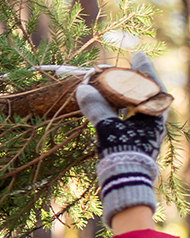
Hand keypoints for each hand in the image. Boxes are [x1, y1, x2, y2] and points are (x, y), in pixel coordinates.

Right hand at [75, 52, 164, 227]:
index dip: (143, 69)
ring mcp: (145, 132)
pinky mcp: (135, 142)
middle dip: (132, 81)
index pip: (151, 84)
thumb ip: (97, 107)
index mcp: (154, 114)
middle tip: (122, 69)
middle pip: (145, 94)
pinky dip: (120, 109)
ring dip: (125, 95)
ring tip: (113, 86)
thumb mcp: (108, 127)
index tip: (137, 55)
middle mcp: (153, 122)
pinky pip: (129, 118)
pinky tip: (109, 108)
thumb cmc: (122, 153)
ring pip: (137, 107)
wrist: (126, 182)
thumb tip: (83, 88)